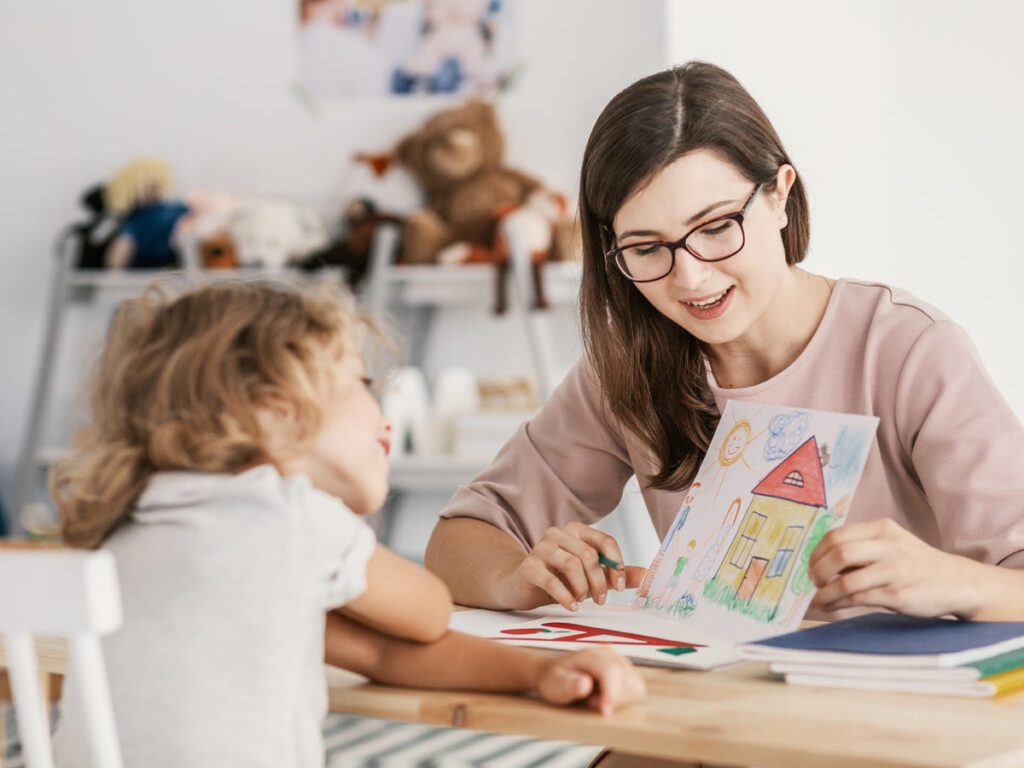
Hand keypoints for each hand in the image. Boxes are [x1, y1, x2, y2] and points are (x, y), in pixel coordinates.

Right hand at [501, 522, 645, 610]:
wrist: (523, 587)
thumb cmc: (561, 580)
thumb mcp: (592, 576)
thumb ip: (617, 574)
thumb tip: (647, 576)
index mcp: (577, 531)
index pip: (605, 541)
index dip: (617, 564)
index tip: (621, 587)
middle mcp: (558, 534)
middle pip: (589, 555)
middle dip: (600, 582)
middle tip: (601, 600)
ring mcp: (541, 548)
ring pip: (572, 565)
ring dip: (582, 588)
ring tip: (582, 600)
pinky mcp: (528, 566)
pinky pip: (551, 580)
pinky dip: (565, 597)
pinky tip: (571, 606)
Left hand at [535, 647, 645, 714]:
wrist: (557, 675)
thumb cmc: (556, 680)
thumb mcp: (554, 684)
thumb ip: (568, 684)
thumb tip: (585, 683)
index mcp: (591, 654)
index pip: (612, 670)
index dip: (611, 693)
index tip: (603, 711)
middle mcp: (610, 653)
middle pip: (627, 679)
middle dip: (613, 698)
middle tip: (592, 702)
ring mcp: (620, 661)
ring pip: (636, 686)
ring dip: (621, 700)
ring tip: (598, 699)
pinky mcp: (627, 672)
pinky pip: (637, 690)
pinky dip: (625, 699)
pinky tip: (607, 698)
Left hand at [808, 519, 982, 617]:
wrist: (959, 583)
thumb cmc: (917, 565)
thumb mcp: (893, 544)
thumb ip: (863, 548)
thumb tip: (821, 562)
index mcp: (882, 529)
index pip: (837, 535)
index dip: (817, 552)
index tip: (810, 565)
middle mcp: (889, 546)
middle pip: (838, 553)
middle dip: (818, 570)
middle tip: (813, 582)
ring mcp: (894, 570)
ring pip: (845, 580)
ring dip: (825, 593)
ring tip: (818, 600)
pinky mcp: (898, 594)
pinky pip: (858, 599)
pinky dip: (838, 603)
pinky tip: (832, 606)